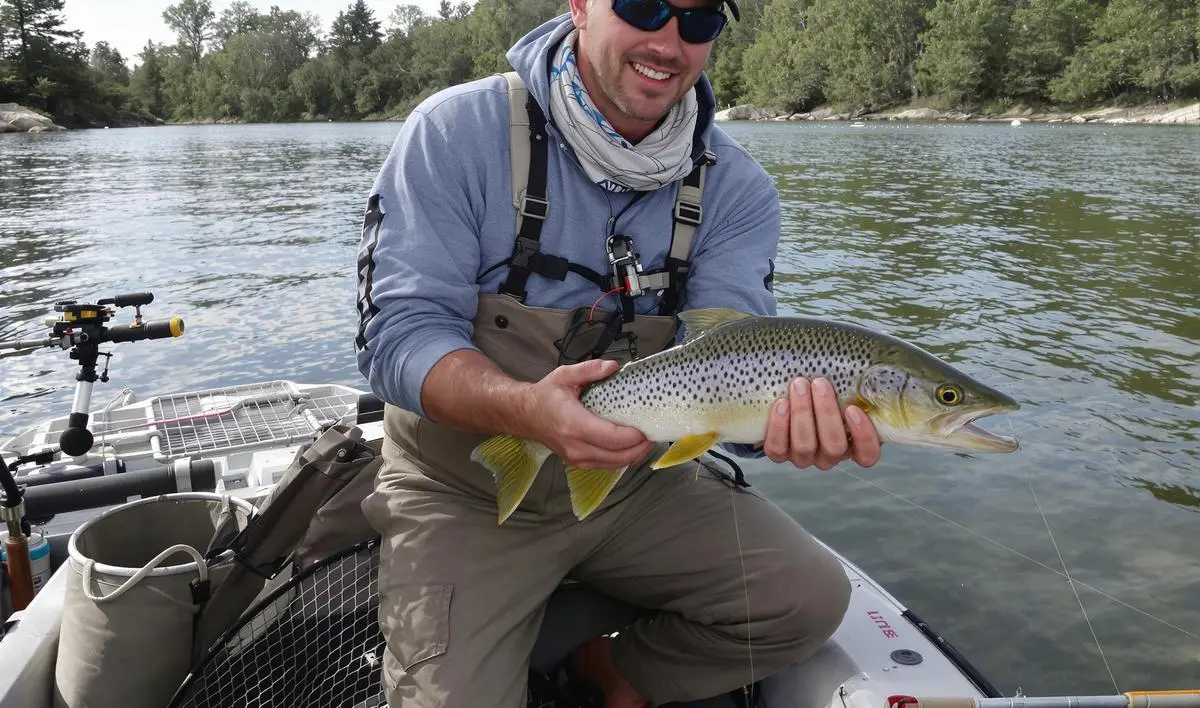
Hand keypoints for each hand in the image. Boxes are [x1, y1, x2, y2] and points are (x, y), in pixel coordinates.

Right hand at [519, 359, 653, 469]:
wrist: (524, 415)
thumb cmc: (545, 396)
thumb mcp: (564, 376)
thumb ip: (589, 370)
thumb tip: (613, 367)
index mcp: (574, 425)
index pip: (613, 438)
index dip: (635, 436)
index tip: (649, 426)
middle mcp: (576, 447)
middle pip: (618, 456)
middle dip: (641, 447)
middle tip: (654, 433)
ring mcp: (577, 459)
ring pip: (615, 464)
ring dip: (635, 455)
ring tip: (647, 440)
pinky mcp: (579, 464)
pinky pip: (607, 465)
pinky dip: (623, 458)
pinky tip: (632, 446)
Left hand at [762, 377, 880, 469]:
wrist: (788, 390)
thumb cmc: (819, 387)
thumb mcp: (841, 386)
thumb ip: (853, 386)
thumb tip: (861, 369)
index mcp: (851, 443)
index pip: (867, 454)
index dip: (863, 436)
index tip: (853, 409)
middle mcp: (829, 455)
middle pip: (834, 447)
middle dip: (826, 413)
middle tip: (820, 383)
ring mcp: (803, 456)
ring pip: (805, 446)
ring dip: (802, 413)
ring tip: (799, 385)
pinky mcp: (779, 453)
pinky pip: (778, 448)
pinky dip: (779, 426)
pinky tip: (782, 403)